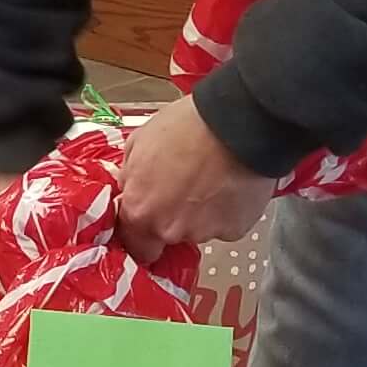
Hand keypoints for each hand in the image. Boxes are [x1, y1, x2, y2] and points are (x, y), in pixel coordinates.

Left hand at [115, 100, 273, 257]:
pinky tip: (227, 185)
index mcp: (140, 210)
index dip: (141, 230)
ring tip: (210, 179)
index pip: (134, 243)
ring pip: (197, 229)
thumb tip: (132, 185)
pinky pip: (225, 224)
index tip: (148, 221)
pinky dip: (226, 211)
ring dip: (200, 211)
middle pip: (166, 235)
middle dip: (172, 216)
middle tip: (184, 186)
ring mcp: (204, 232)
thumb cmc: (188, 128)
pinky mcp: (234, 229)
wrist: (235, 124)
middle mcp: (169, 228)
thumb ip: (130, 175)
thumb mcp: (138, 141)